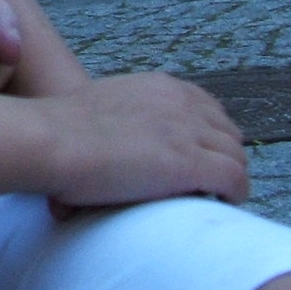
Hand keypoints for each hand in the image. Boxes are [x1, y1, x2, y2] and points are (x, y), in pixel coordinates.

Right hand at [39, 72, 248, 207]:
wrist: (52, 140)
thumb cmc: (61, 130)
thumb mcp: (103, 105)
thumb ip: (125, 116)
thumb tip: (118, 145)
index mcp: (160, 86)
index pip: (208, 108)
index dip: (207, 136)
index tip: (196, 156)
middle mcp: (181, 102)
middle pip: (228, 132)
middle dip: (221, 156)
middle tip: (204, 182)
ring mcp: (188, 132)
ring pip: (238, 156)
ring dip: (228, 177)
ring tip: (210, 196)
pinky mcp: (192, 163)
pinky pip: (237, 179)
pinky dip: (234, 193)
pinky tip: (219, 203)